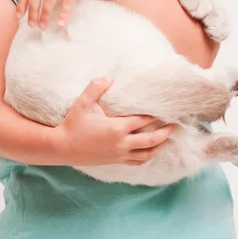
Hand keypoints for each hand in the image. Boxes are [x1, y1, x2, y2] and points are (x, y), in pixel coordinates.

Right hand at [49, 77, 177, 166]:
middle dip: (165, 131)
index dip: (155, 115)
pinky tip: (150, 151)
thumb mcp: (83, 103)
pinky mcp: (115, 161)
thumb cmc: (73, 124)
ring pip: (146, 153)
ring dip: (158, 146)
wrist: (62, 148)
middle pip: (151, 138)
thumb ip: (96, 88)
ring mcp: (119, 154)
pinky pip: (136, 161)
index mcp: (117, 128)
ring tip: (166, 139)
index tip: (165, 109)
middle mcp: (121, 143)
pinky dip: (146, 156)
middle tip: (175, 125)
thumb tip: (109, 77)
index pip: (143, 120)